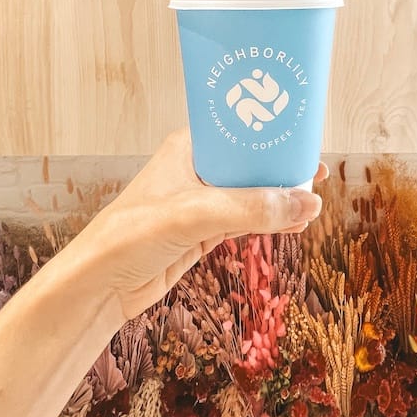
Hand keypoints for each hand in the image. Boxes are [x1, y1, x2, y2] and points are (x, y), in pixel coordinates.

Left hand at [81, 129, 326, 321]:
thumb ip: (249, 208)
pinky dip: (270, 223)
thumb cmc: (129, 236)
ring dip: (280, 199)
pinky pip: (246, 221)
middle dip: (282, 168)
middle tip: (317, 173)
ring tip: (313, 202)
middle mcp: (196, 170)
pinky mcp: (202, 232)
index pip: (239, 130)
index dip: (272, 133)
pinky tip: (294, 224)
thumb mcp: (193, 215)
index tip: (306, 138)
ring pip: (251, 194)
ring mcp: (200, 203)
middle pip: (250, 162)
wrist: (99, 286)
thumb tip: (305, 202)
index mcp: (189, 147)